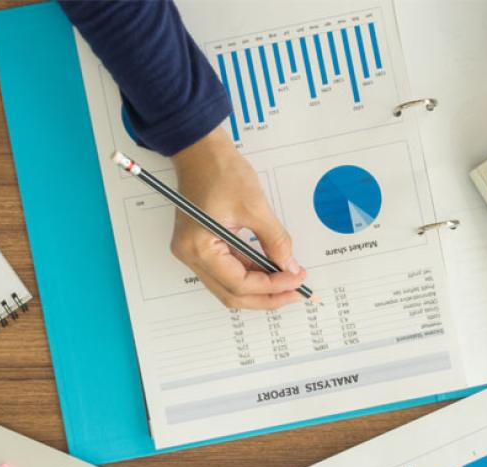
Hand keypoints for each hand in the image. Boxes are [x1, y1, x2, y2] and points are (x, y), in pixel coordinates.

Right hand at [171, 127, 306, 309]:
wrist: (201, 150)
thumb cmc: (220, 170)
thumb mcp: (255, 207)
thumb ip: (275, 241)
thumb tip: (289, 266)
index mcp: (199, 247)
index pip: (239, 283)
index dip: (271, 287)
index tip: (296, 281)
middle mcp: (190, 255)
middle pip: (231, 293)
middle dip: (266, 296)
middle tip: (295, 292)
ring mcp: (193, 252)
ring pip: (229, 285)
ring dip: (259, 287)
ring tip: (287, 282)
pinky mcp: (201, 245)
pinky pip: (227, 270)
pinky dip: (250, 273)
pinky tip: (271, 271)